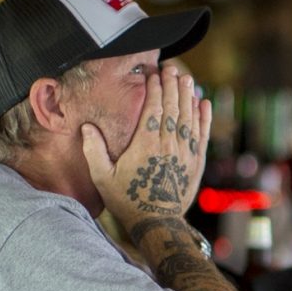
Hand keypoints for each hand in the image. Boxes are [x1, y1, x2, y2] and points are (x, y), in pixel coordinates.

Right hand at [82, 63, 211, 231]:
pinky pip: (202, 135)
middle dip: (172, 85)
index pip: (153, 108)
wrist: (156, 223)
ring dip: (188, 96)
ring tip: (186, 78)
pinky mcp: (196, 163)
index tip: (153, 73)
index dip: (154, 88)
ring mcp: (184, 153)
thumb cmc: (126, 200)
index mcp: (145, 145)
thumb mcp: (102, 177)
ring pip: (189, 118)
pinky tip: (204, 103)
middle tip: (171, 68)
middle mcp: (168, 145)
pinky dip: (204, 118)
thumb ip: (93, 150)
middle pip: (173, 108)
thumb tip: (87, 127)